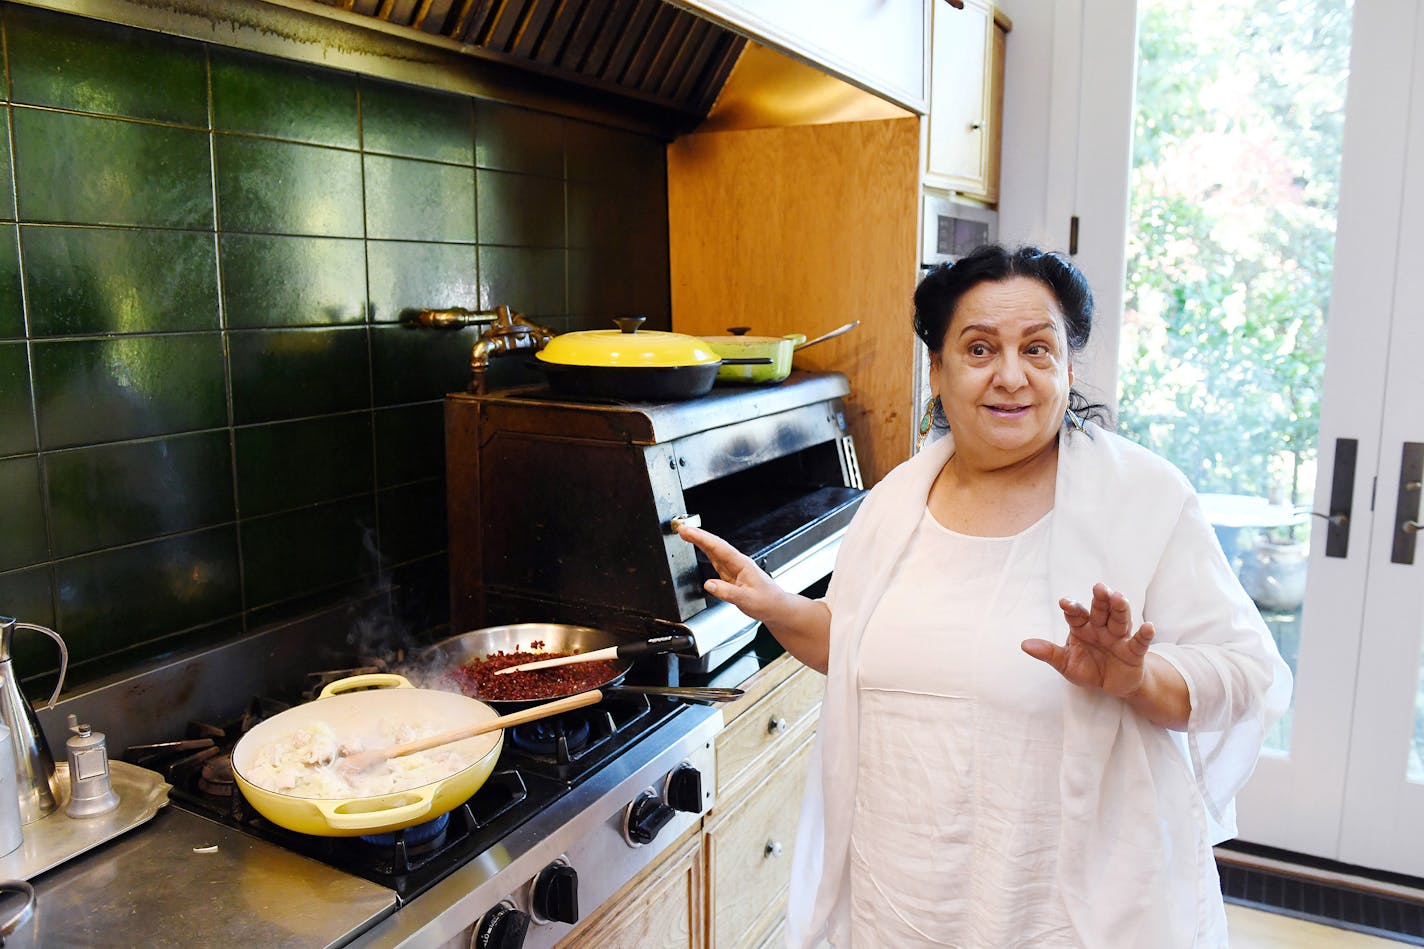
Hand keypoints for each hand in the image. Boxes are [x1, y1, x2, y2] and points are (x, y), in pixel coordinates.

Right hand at [676, 523, 787, 623]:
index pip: (719, 547)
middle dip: (697, 535)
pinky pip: (715, 559)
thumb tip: (709, 584)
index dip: (702, 538)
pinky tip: (700, 547)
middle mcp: (737, 562)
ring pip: (714, 550)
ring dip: (700, 541)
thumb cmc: (767, 601)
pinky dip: (705, 550)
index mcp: (741, 564)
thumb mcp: (747, 600)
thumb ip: (727, 592)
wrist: (776, 607)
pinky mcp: (730, 574)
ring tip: (686, 533)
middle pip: (714, 545)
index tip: (688, 531)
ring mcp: (733, 567)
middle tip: (681, 528)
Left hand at [1022, 582, 1154, 698]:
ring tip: (1119, 597)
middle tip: (1099, 587)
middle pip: (1100, 610)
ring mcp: (1118, 637)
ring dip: (1120, 608)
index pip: (1076, 614)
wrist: (1112, 685)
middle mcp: (1101, 628)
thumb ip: (1048, 653)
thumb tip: (1024, 645)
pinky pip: (1139, 642)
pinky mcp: (1133, 652)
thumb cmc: (1089, 668)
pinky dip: (1144, 634)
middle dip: (1100, 599)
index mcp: (1082, 627)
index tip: (1064, 602)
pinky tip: (1149, 626)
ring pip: (1119, 620)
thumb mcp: (1066, 663)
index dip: (1072, 607)